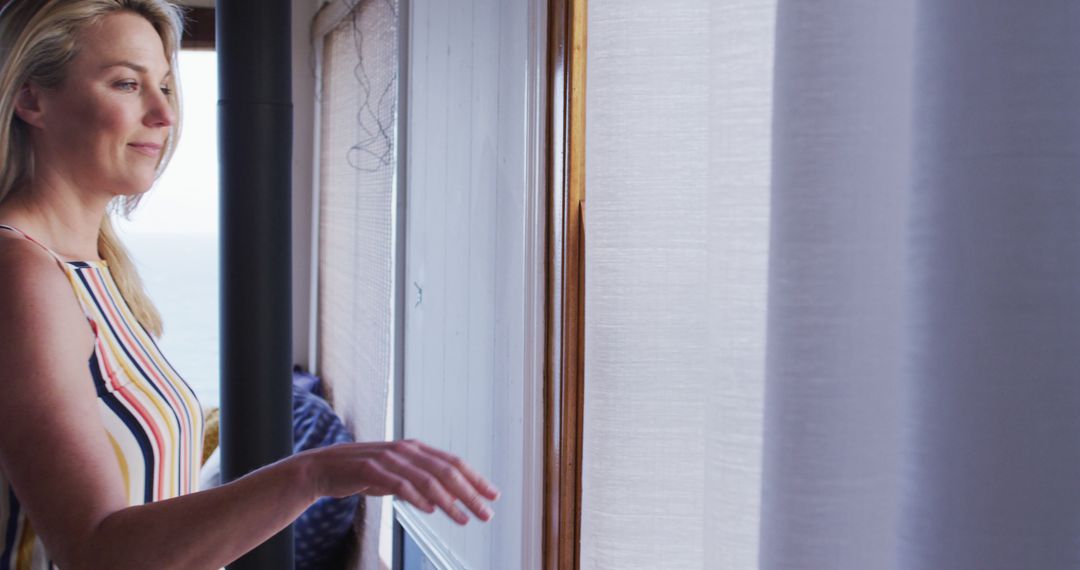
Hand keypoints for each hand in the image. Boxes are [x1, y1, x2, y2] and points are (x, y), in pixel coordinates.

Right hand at [303, 439, 499, 524]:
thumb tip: (442, 499)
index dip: (476, 479)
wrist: (322, 469)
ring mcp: (388, 459)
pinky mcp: (370, 471)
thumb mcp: (396, 474)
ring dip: (449, 501)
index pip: (453, 463)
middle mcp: (406, 450)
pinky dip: (417, 497)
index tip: (493, 496)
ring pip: (427, 480)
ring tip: (464, 519)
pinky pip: (399, 485)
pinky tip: (430, 510)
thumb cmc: (362, 473)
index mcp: (416, 449)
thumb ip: (418, 480)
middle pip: (446, 472)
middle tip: (486, 514)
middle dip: (470, 494)